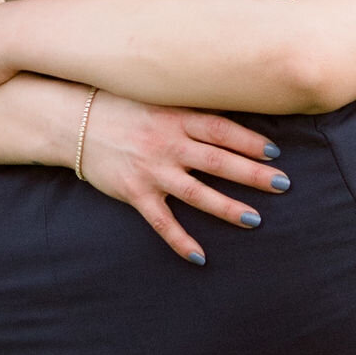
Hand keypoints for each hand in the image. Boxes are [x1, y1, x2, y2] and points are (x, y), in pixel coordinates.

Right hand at [78, 96, 287, 262]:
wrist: (72, 122)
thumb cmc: (119, 107)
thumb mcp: (156, 99)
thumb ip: (187, 110)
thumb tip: (225, 117)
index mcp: (176, 117)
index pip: (222, 130)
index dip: (250, 141)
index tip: (275, 153)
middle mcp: (167, 143)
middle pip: (218, 161)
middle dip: (253, 174)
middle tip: (283, 185)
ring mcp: (151, 170)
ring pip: (196, 193)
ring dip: (227, 207)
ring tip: (254, 219)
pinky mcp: (134, 192)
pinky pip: (161, 221)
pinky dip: (180, 240)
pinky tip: (200, 256)